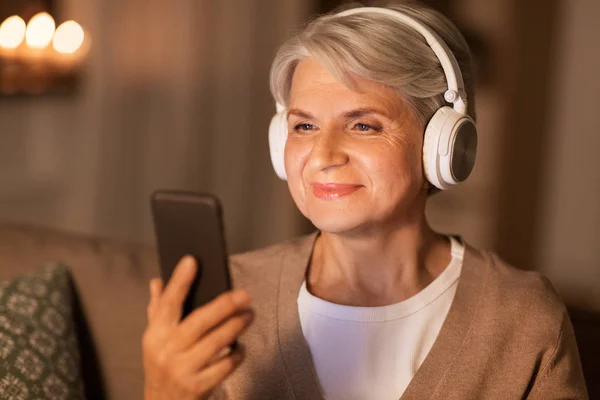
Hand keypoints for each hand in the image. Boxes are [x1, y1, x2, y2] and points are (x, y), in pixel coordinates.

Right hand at [142, 256, 252, 399]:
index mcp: (155, 334)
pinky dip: (236, 355)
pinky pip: (224, 366)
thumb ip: (157, 309)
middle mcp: (167, 350)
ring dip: (236, 327)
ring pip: (215, 343)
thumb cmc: (161, 365)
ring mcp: (182, 369)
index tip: (192, 261)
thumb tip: (157, 281)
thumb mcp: (154, 339)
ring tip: (250, 314)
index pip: (168, 303)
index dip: (179, 281)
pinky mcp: (197, 386)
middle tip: (244, 295)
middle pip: (198, 322)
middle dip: (224, 306)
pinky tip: (242, 347)